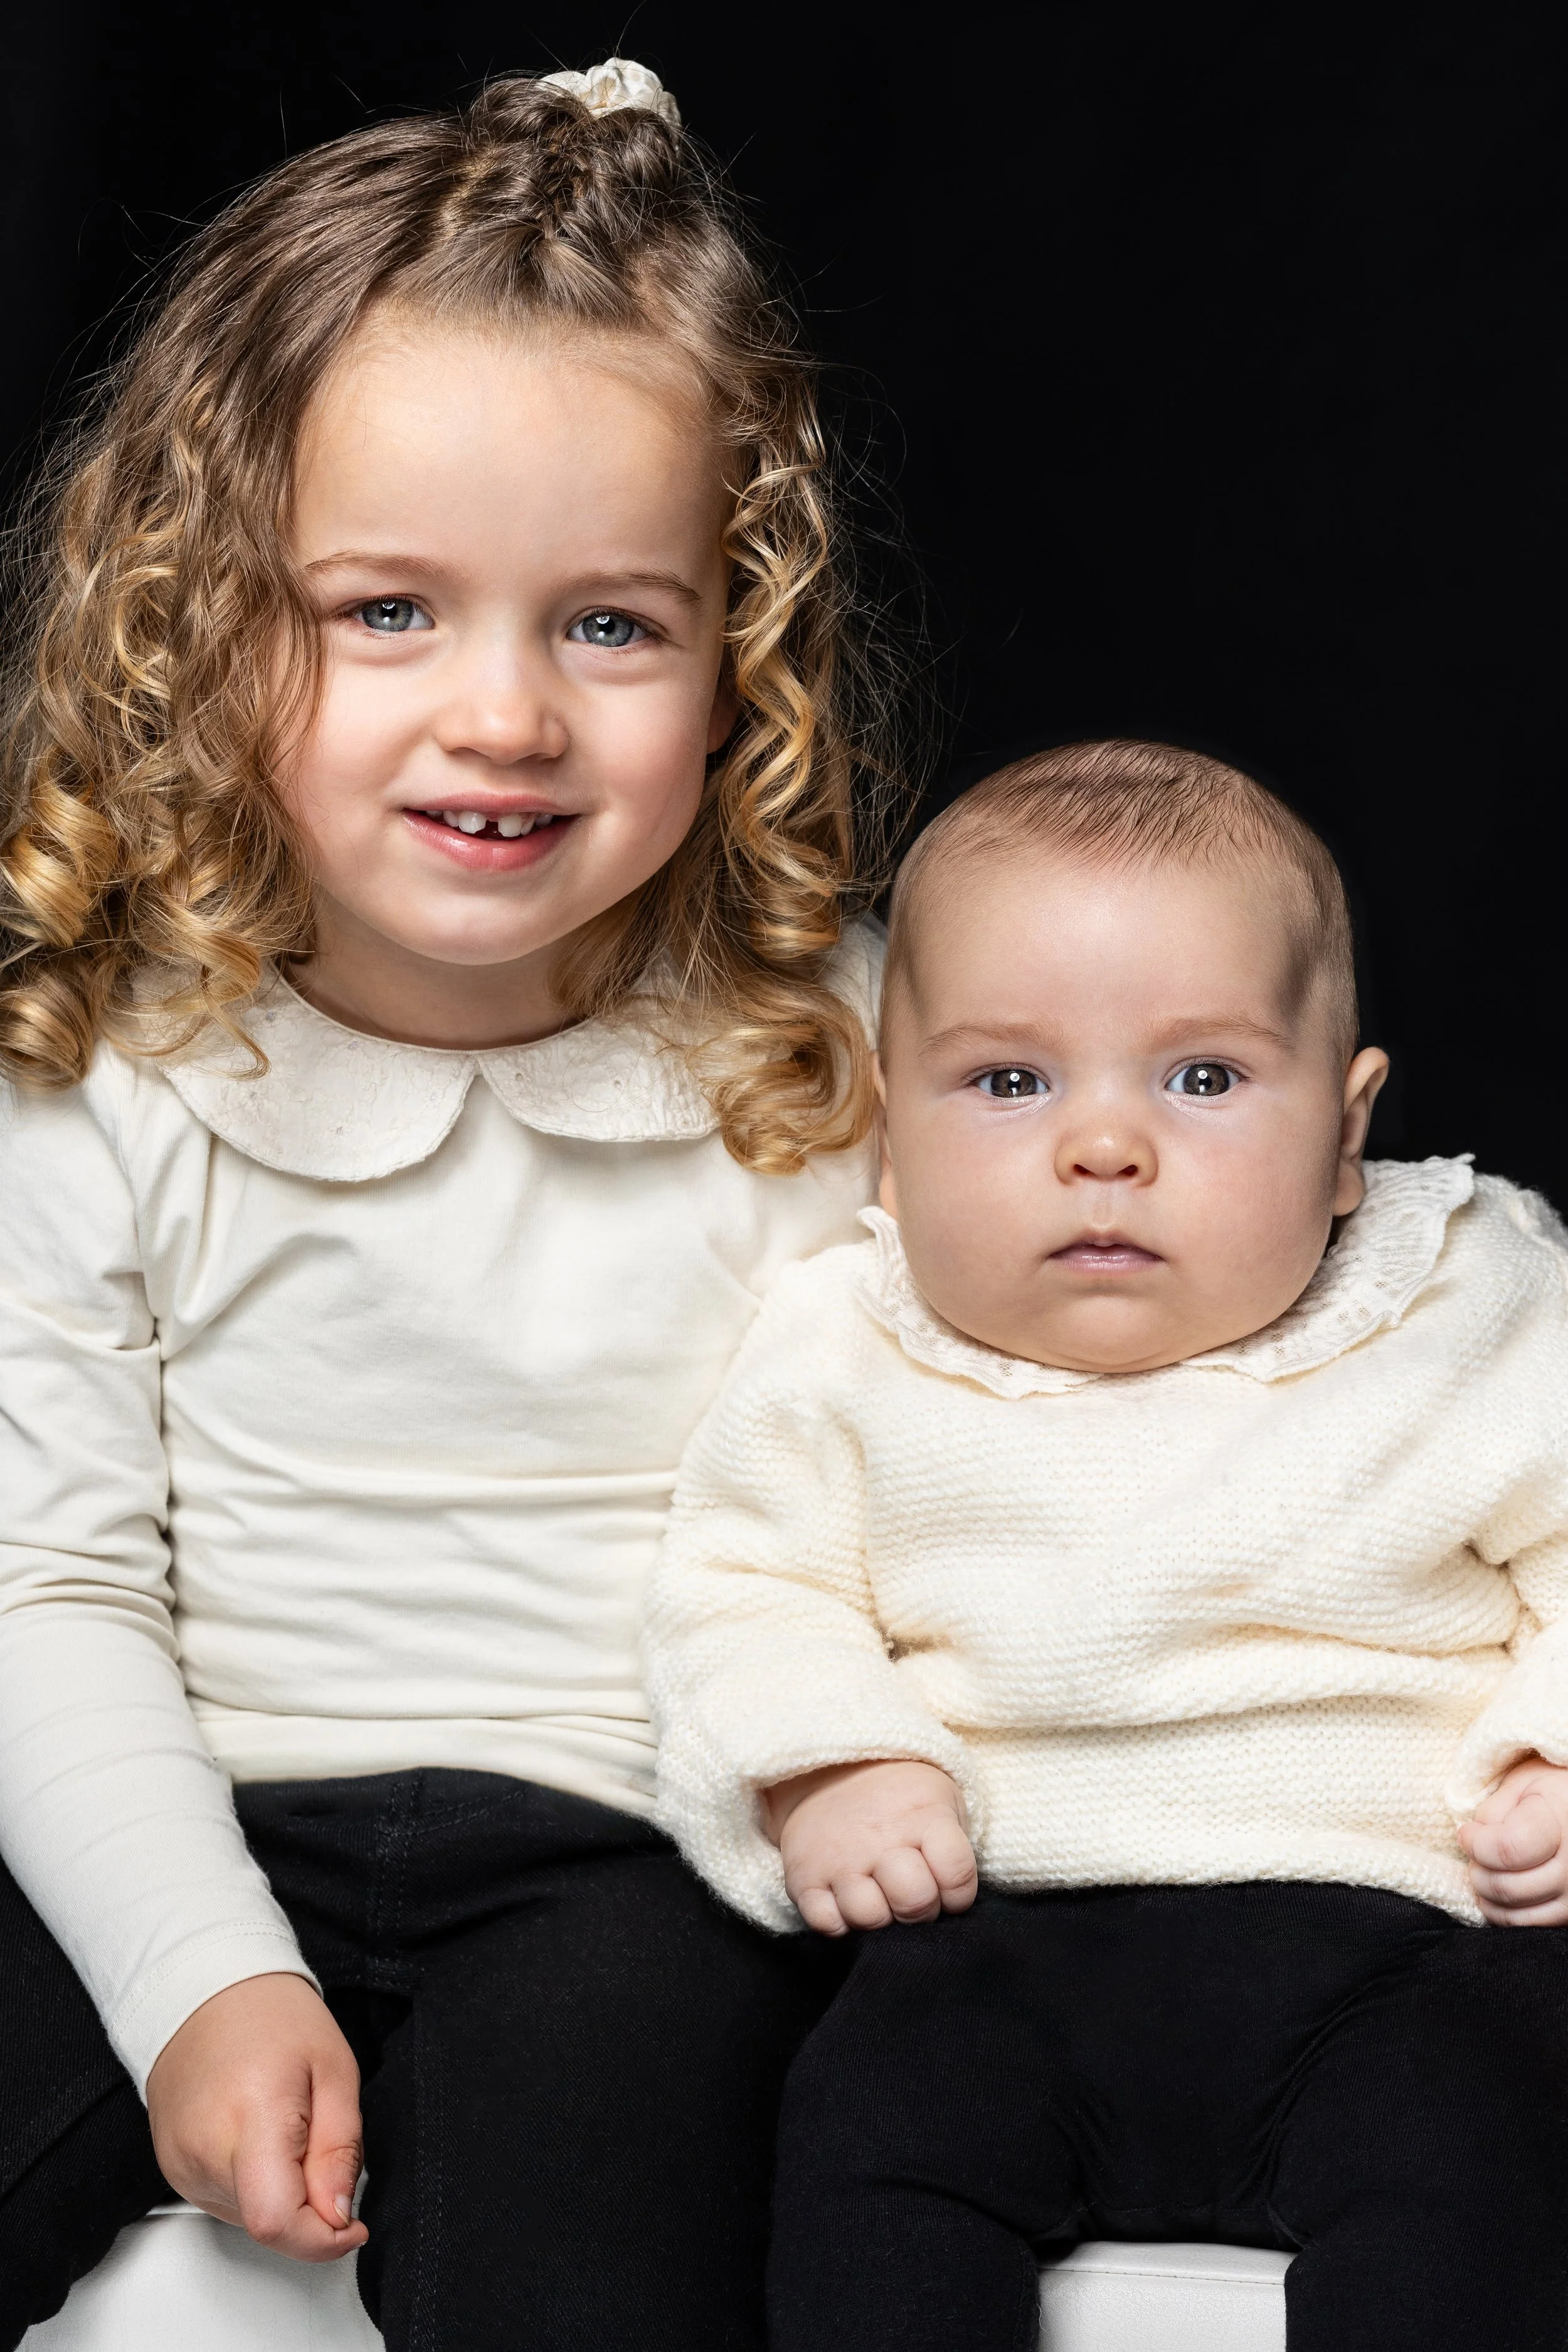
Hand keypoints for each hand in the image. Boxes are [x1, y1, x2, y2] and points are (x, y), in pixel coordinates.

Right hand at [146, 1973, 367, 2260]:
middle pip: (267, 2224)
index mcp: (251, 2117)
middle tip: (317, 2140)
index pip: (277, 2221)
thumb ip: (340, 2150)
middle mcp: (204, 2150)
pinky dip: (255, 2185)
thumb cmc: (271, 2017)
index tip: (352, 2222)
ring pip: (248, 2218)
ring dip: (282, 2193)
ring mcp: (180, 2164)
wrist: (205, 1991)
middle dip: (310, 2204)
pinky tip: (259, 2136)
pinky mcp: (172, 2170)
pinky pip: (225, 2202)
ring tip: (285, 2126)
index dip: (324, 2239)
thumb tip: (339, 2215)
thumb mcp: (335, 2069)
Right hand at [763, 1759, 977, 1935]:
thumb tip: (954, 1904)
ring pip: (869, 1917)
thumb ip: (955, 1848)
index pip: (957, 1875)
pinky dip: (840, 1924)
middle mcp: (880, 1837)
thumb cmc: (900, 1799)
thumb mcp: (942, 1799)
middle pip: (914, 1901)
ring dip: (880, 1918)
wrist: (830, 1769)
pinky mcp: (804, 1877)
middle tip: (912, 1897)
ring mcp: (839, 1858)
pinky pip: (826, 1924)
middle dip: (920, 1911)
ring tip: (879, 1897)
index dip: (958, 1895)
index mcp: (923, 1815)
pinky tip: (848, 1903)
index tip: (948, 1890)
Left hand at [1460, 1757, 1567, 1924]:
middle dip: (1477, 1868)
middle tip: (1476, 1849)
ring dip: (1485, 1891)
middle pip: (1504, 1886)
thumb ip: (1494, 1810)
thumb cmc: (1552, 1789)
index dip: (1475, 1843)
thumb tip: (1472, 1840)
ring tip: (1487, 1865)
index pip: (1506, 1850)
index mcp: (1561, 1824)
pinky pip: (1525, 1924)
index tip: (1466, 1832)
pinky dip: (1501, 1910)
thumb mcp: (1523, 1783)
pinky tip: (1498, 1885)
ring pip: (1511, 1911)